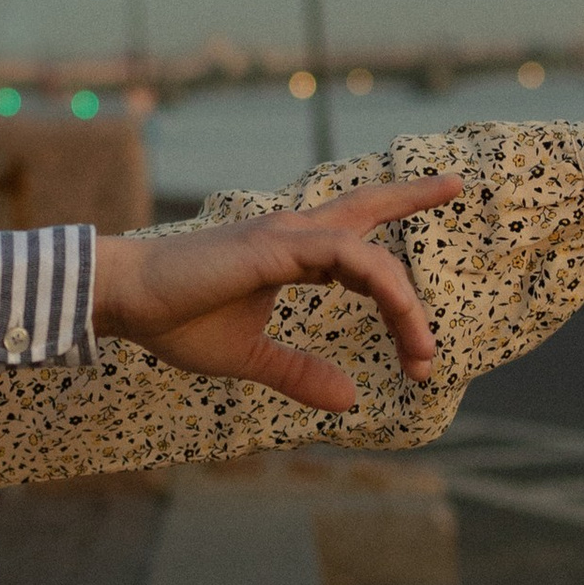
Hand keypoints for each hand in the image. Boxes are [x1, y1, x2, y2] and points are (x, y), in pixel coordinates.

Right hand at [89, 177, 463, 410]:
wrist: (126, 300)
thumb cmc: (175, 319)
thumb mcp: (248, 357)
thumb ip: (298, 375)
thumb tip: (350, 400)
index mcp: (287, 252)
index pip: (354, 232)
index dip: (394, 224)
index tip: (436, 240)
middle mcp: (290, 235)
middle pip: (367, 207)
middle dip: (414, 195)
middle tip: (458, 184)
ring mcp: (283, 236)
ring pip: (367, 248)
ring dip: (404, 302)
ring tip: (425, 351)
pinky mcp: (272, 248)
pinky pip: (344, 256)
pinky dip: (378, 284)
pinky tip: (400, 316)